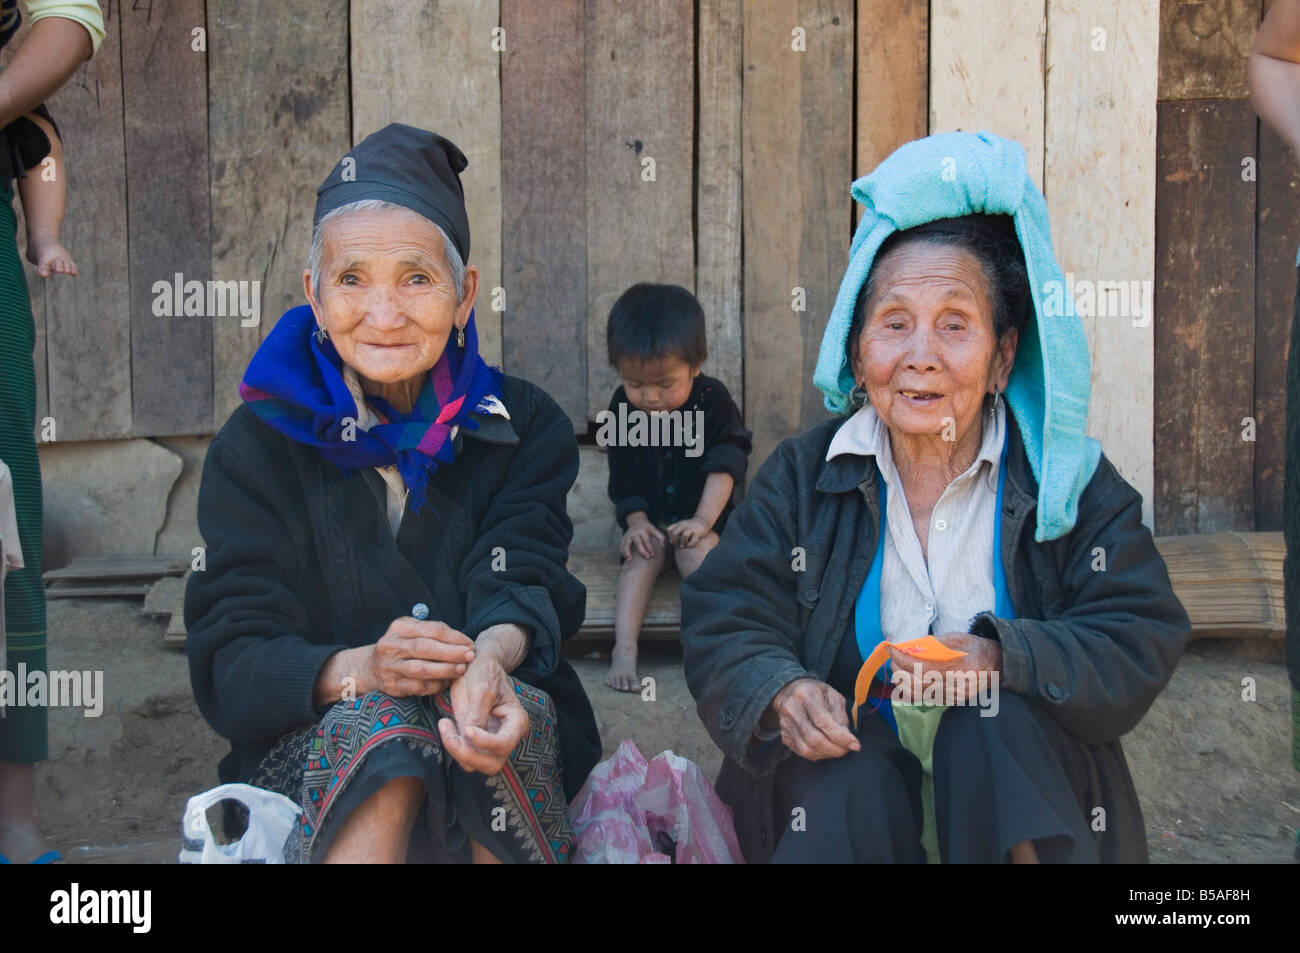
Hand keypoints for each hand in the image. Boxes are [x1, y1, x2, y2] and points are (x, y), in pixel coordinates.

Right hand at [363, 616, 475, 697]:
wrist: (370, 667)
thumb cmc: (401, 646)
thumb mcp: (411, 631)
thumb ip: (433, 632)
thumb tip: (464, 642)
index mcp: (400, 627)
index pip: (432, 629)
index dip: (455, 637)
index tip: (470, 643)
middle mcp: (391, 645)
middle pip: (426, 648)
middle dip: (452, 652)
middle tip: (470, 655)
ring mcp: (389, 667)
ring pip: (421, 669)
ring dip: (446, 670)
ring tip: (462, 669)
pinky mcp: (391, 686)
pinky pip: (418, 687)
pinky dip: (436, 685)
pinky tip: (448, 681)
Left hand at [438, 655, 529, 775]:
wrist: (476, 665)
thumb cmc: (484, 671)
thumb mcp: (482, 687)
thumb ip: (477, 713)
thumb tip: (469, 736)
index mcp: (516, 721)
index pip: (504, 743)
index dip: (485, 742)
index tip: (467, 729)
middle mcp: (506, 736)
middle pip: (492, 764)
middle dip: (468, 754)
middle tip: (450, 735)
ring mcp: (490, 741)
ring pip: (475, 764)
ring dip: (457, 751)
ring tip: (445, 725)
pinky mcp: (474, 741)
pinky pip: (463, 755)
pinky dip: (451, 745)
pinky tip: (445, 725)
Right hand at [621, 519, 665, 559]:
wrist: (636, 523)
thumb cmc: (647, 529)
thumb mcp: (654, 530)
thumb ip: (659, 536)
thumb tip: (663, 545)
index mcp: (642, 531)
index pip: (646, 540)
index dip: (650, 547)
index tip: (653, 555)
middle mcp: (634, 534)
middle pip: (638, 542)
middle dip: (642, 550)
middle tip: (647, 557)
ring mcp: (628, 537)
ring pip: (626, 544)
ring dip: (627, 552)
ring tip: (630, 560)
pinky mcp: (623, 540)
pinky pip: (622, 547)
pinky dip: (624, 553)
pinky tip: (627, 559)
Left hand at [665, 516, 708, 547]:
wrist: (702, 522)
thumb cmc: (689, 527)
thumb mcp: (681, 526)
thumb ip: (675, 532)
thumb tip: (671, 542)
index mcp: (678, 524)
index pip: (669, 529)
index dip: (669, 536)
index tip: (672, 540)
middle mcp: (684, 525)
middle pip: (675, 533)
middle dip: (675, 541)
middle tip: (677, 545)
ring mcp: (691, 528)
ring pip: (685, 535)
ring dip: (683, 542)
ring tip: (683, 546)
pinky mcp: (697, 532)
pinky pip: (693, 540)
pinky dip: (690, 544)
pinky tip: (689, 545)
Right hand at [769, 677, 860, 760]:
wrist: (791, 691)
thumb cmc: (817, 694)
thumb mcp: (833, 696)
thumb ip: (841, 716)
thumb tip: (847, 739)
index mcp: (806, 694)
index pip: (823, 721)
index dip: (840, 737)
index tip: (855, 745)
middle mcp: (792, 709)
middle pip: (814, 738)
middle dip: (835, 749)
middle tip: (847, 749)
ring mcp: (785, 724)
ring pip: (807, 749)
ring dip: (827, 754)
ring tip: (838, 749)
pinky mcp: (784, 735)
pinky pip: (802, 752)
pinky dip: (817, 754)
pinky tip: (825, 748)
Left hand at [887, 632, 1000, 705]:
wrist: (999, 666)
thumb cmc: (978, 648)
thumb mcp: (959, 638)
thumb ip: (934, 642)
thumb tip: (909, 645)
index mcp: (963, 668)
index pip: (925, 668)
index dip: (904, 659)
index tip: (891, 648)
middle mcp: (959, 686)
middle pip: (919, 683)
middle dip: (899, 670)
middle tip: (892, 657)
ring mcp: (956, 697)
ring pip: (920, 694)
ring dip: (902, 681)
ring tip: (896, 667)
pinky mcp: (953, 702)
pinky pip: (926, 698)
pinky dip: (911, 689)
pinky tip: (905, 678)